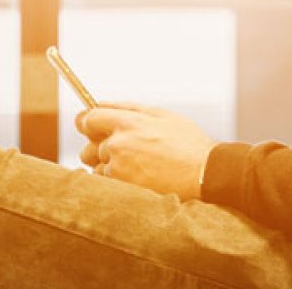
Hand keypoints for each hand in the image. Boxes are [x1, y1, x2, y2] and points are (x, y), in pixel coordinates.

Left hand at [75, 102, 216, 199]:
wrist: (204, 175)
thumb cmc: (187, 144)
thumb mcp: (162, 115)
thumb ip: (128, 107)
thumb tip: (100, 103)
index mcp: (128, 123)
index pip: (88, 119)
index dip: (87, 123)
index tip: (91, 128)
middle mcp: (119, 145)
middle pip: (89, 147)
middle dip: (99, 149)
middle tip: (123, 152)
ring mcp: (119, 169)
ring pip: (97, 167)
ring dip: (108, 167)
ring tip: (136, 167)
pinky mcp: (122, 188)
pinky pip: (106, 184)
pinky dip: (116, 182)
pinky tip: (138, 179)